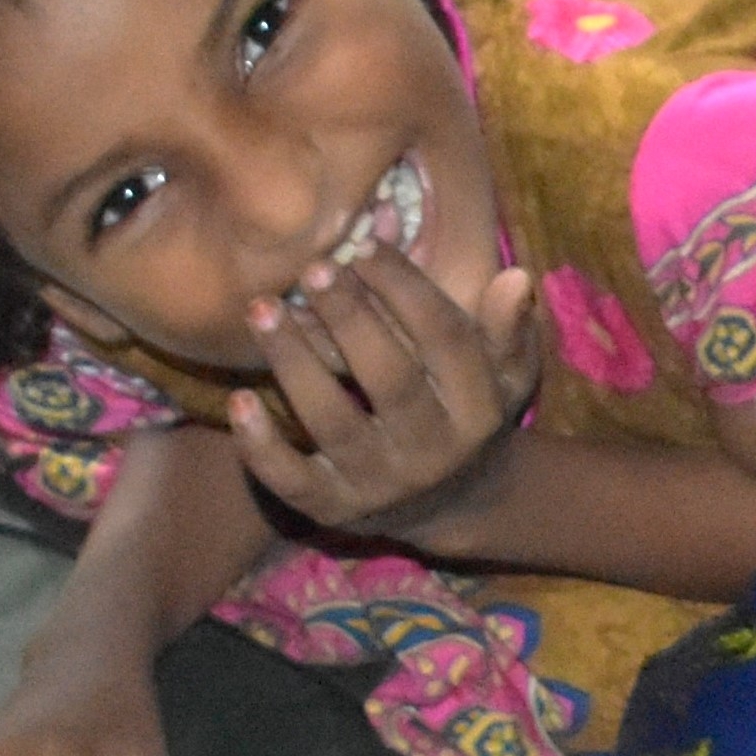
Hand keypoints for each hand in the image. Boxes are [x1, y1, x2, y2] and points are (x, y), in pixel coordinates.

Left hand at [230, 240, 540, 538]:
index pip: (445, 340)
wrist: (452, 504)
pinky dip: (262, 446)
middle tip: (312, 269)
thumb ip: (506, 329)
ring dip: (294, 364)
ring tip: (263, 310)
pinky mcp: (333, 508)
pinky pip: (292, 481)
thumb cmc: (467, 413)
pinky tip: (239, 400)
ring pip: (333, 422)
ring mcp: (380, 484)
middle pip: (389, 378)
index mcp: (478, 410)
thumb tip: (515, 277)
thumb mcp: (503, 376)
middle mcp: (433, 451)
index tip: (364, 246)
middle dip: (349, 318)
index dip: (405, 289)